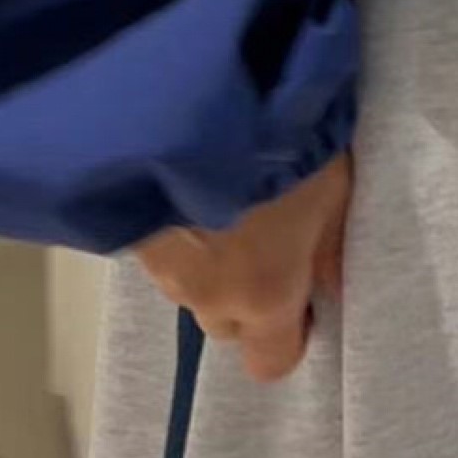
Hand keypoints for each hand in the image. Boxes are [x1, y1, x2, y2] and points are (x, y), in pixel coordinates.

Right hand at [136, 153, 352, 382]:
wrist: (189, 96)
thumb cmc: (280, 144)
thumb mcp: (331, 185)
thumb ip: (330, 244)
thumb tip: (332, 286)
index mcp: (263, 296)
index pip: (270, 362)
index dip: (286, 335)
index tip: (298, 292)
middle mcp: (206, 294)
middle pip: (226, 321)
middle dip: (243, 290)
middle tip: (261, 235)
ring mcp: (159, 262)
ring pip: (190, 282)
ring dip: (207, 255)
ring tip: (222, 196)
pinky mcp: (126, 228)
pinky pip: (161, 246)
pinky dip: (176, 227)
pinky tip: (189, 183)